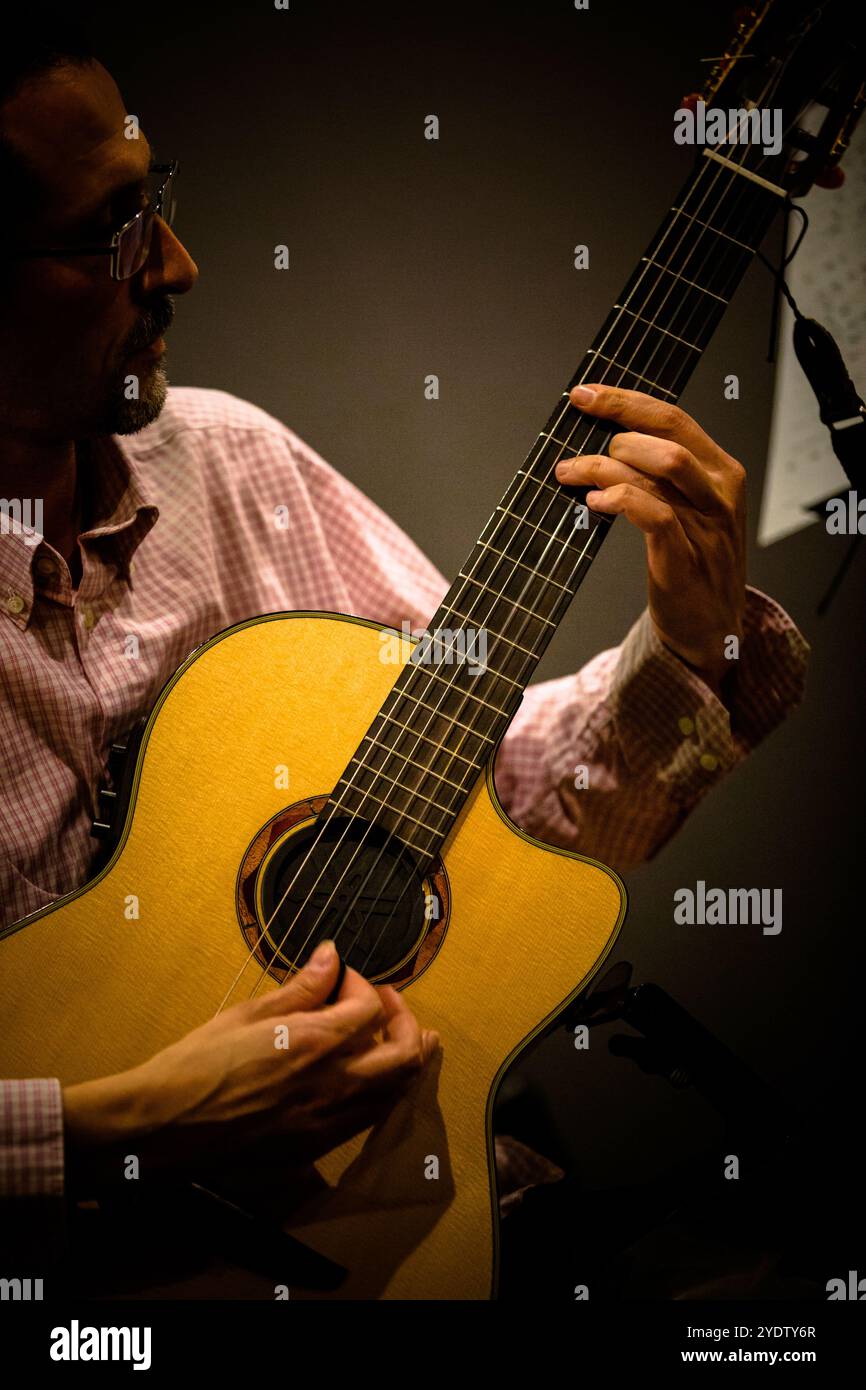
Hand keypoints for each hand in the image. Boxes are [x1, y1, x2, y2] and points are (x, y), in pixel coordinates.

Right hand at [63, 941, 439, 1190]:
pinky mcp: (316, 1147)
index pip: (372, 1009)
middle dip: (406, 1023)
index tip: (343, 978)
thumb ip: (300, 988)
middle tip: (387, 1005)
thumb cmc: (197, 1066)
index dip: (365, 986)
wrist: (164, 1128)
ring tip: (393, 1037)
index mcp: (317, 1044)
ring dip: (402, 1060)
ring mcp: (329, 1121)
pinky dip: (381, 1092)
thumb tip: (330, 957)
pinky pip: (369, 1118)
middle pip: (406, 1055)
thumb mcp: (248, 1014)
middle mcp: (334, 1085)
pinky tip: (366, 1076)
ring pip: (397, 1092)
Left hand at [555, 383, 745, 693]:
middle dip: (614, 424)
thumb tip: (605, 444)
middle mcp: (720, 493)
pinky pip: (654, 514)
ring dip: (604, 465)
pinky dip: (619, 500)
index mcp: (722, 473)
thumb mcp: (690, 511)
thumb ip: (659, 477)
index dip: (625, 401)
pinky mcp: (687, 559)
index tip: (585, 395)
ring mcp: (707, 526)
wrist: (711, 632)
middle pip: (667, 435)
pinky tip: (595, 505)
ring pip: (659, 469)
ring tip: (572, 473)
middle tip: (576, 439)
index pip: (674, 419)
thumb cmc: (694, 567)